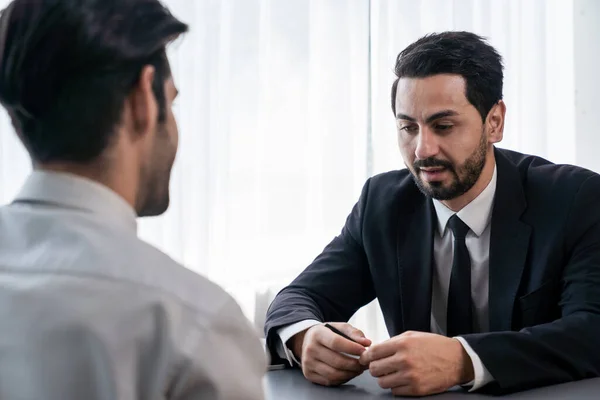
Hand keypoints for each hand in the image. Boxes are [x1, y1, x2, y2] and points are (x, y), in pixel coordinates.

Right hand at [289, 322, 371, 386]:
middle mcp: (310, 349)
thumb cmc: (327, 334)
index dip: (352, 348)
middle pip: (336, 361)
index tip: (364, 351)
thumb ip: (354, 333)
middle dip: (355, 364)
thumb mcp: (339, 327)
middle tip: (365, 363)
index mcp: (317, 334)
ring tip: (359, 369)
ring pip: (334, 374)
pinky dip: (342, 379)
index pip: (336, 343)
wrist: (306, 341)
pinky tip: (348, 373)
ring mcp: (308, 363)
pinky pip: (329, 381)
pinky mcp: (309, 374)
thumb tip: (367, 343)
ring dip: (350, 373)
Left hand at [359, 331, 473, 396]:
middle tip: (381, 366)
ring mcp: (410, 376)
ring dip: (385, 378)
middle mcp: (404, 360)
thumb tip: (373, 351)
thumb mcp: (412, 336)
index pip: (373, 353)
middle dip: (375, 368)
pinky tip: (403, 380)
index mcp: (402, 344)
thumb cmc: (433, 345)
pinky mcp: (416, 389)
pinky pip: (395, 391)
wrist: (457, 360)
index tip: (365, 359)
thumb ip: (391, 342)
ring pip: (382, 382)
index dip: (366, 357)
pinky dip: (396, 386)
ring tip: (393, 373)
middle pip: (374, 369)